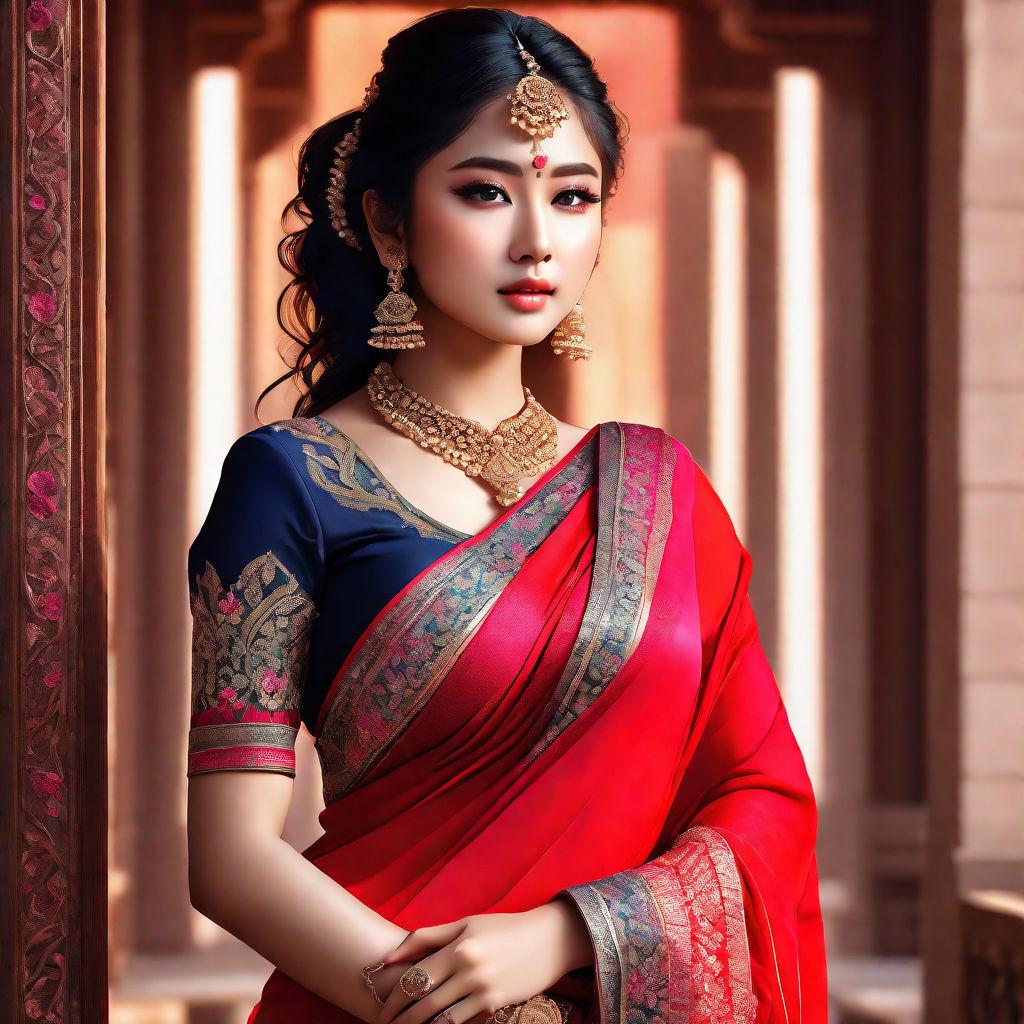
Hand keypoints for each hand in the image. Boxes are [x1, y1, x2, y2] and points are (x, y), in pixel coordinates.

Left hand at [375, 903, 588, 1023]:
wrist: (549, 940)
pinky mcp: (496, 1005)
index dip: (394, 997)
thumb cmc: (503, 928)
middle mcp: (469, 969)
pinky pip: (463, 1023)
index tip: (380, 1010)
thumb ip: (427, 938)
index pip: (416, 977)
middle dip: (400, 1019)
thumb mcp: (466, 924)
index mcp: (458, 946)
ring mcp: (484, 990)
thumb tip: (390, 957)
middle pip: (424, 1002)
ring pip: (441, 1019)